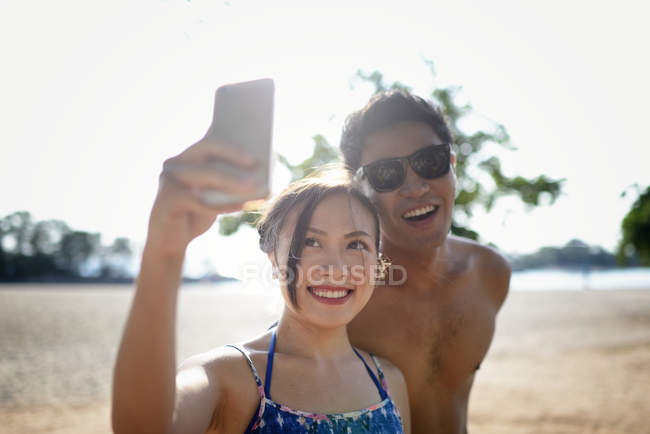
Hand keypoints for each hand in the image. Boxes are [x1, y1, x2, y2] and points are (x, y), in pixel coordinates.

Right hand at [146, 135, 257, 256]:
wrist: (169, 242)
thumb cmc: (196, 214)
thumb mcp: (214, 195)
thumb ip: (228, 179)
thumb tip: (259, 169)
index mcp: (187, 156)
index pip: (210, 138)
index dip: (232, 137)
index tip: (254, 135)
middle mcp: (175, 163)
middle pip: (207, 148)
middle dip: (233, 153)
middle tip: (256, 161)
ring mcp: (169, 180)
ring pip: (205, 175)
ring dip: (232, 181)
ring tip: (255, 186)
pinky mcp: (168, 200)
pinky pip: (201, 201)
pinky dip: (224, 205)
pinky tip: (243, 206)